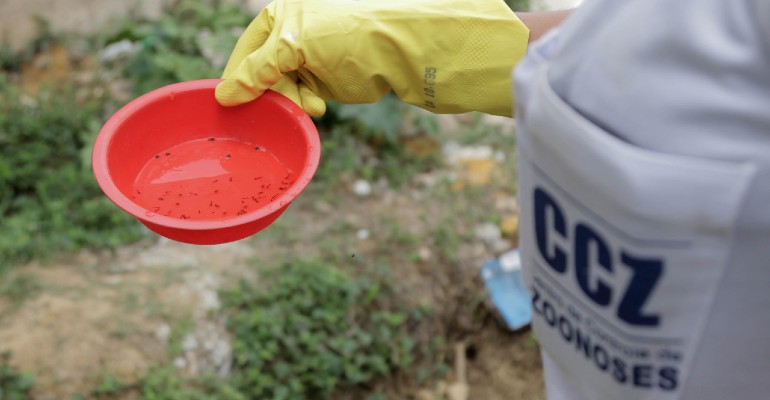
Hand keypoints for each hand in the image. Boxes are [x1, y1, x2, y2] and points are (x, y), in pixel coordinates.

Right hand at [216, 0, 529, 116]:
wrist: (400, 49)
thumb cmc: (348, 36)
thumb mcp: (295, 47)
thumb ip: (257, 70)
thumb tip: (225, 94)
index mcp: (278, 20)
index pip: (243, 53)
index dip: (236, 81)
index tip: (231, 107)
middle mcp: (291, 38)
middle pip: (260, 77)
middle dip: (271, 95)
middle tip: (283, 107)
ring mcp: (308, 61)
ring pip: (280, 93)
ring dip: (291, 103)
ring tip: (312, 104)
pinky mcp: (324, 82)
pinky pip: (300, 101)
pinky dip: (306, 107)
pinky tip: (319, 106)